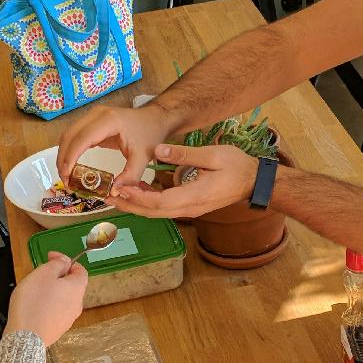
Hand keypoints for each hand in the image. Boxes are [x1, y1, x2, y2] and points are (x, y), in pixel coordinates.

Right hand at [6, 251, 86, 345]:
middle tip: (39, 275)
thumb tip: (66, 261)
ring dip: (51, 292)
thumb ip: (57, 263)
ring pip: (62, 299)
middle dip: (57, 277)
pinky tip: (33, 308)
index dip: (66, 261)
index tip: (50, 258)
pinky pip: (55, 313)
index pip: (80, 270)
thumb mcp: (44, 273)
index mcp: (77, 288)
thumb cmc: (34, 302)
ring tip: (34, 292)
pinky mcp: (57, 330)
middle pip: (71, 285)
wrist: (26, 337)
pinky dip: (47, 306)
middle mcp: (77, 304)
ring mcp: (68, 319)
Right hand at [56, 102, 173, 190]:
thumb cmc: (150, 134)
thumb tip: (113, 193)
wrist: (155, 119)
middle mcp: (96, 115)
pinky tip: (71, 166)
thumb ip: (130, 176)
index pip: (81, 139)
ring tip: (67, 176)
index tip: (67, 176)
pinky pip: (75, 135)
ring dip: (64, 155)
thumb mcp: (143, 157)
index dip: (70, 158)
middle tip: (65, 180)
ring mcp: (92, 116)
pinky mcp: (91, 122)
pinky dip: (70, 150)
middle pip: (69, 135)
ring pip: (68, 135)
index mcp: (109, 121)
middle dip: (63, 159)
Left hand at [113, 142, 258, 218]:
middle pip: (153, 212)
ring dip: (136, 205)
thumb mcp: (213, 155)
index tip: (120, 189)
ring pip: (157, 212)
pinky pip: (164, 208)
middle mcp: (189, 207)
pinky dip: (148, 202)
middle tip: (108, 196)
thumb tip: (159, 150)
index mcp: (193, 195)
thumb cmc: (237, 167)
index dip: (137, 197)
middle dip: (130, 205)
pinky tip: (138, 192)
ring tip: (116, 195)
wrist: (254, 182)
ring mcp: (189, 209)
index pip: (159, 201)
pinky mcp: (190, 206)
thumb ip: (185, 154)